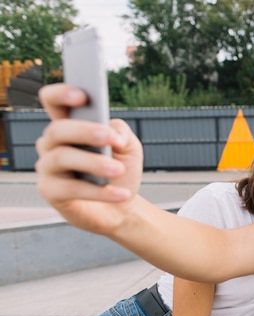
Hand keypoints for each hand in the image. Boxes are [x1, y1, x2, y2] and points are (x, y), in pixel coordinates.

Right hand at [35, 83, 143, 234]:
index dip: (61, 94)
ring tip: (119, 169)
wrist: (121, 206)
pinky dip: (100, 192)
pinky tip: (122, 194)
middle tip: (111, 138)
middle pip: (58, 129)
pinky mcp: (51, 192)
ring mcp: (48, 168)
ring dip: (94, 163)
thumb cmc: (120, 170)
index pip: (53, 101)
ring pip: (62, 157)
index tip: (82, 96)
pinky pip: (72, 189)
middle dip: (85, 131)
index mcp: (69, 126)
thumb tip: (112, 134)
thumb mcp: (128, 147)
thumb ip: (122, 133)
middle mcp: (52, 144)